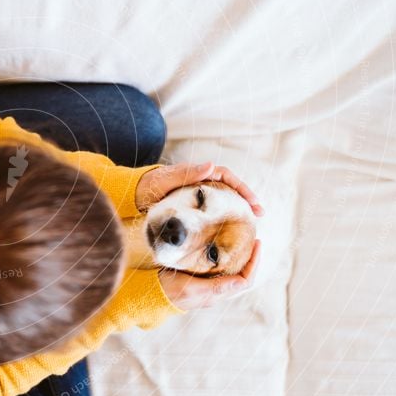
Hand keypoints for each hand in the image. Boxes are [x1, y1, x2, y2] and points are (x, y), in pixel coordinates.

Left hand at [136, 162, 263, 215]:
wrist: (136, 195)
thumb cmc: (150, 185)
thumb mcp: (168, 179)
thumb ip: (187, 173)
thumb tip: (211, 165)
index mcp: (199, 173)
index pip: (227, 177)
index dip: (242, 188)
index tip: (253, 202)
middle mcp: (202, 182)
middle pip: (230, 188)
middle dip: (246, 199)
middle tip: (259, 214)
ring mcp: (199, 194)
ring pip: (223, 200)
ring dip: (237, 209)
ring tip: (250, 223)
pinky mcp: (194, 206)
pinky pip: (213, 210)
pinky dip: (223, 217)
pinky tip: (229, 229)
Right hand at [158, 240, 260, 309]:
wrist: (151, 294)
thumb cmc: (169, 291)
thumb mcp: (192, 288)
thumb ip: (216, 286)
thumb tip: (242, 283)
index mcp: (217, 293)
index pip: (245, 280)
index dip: (255, 263)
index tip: (257, 244)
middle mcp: (216, 290)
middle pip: (243, 275)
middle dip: (251, 258)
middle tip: (253, 239)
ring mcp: (209, 285)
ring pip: (233, 272)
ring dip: (240, 257)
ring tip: (241, 240)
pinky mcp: (202, 278)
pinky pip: (221, 268)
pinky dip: (226, 256)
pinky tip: (223, 246)